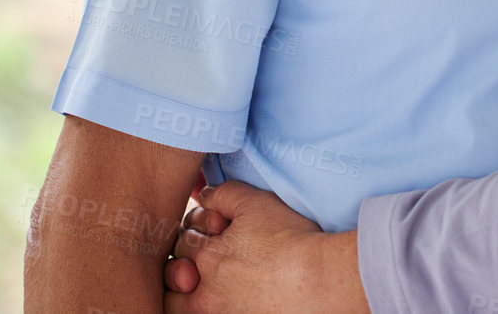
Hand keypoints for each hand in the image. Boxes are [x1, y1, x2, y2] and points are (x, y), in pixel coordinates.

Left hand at [162, 180, 369, 313]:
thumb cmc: (291, 240)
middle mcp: (204, 293)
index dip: (198, 226)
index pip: (183, 239)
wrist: (320, 280)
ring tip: (199, 282)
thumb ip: (224, 194)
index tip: (217, 226)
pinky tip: (218, 297)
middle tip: (207, 254)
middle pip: (176, 274)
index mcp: (206, 258)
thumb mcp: (256, 203)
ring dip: (182, 291)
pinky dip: (202, 307)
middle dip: (186, 259)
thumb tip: (204, 194)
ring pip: (178, 305)